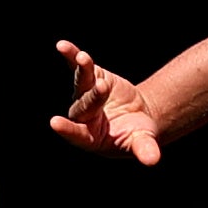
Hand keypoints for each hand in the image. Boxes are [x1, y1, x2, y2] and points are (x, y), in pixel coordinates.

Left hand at [50, 41, 165, 163]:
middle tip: (103, 88)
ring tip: (84, 58)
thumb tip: (152, 161)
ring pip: (81, 83)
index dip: (67, 129)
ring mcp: (84, 95)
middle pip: (84, 105)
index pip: (77, 133)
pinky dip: (71, 56)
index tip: (55, 123)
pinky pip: (77, 67)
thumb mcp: (142, 142)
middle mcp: (83, 116)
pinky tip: (63, 46)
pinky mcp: (90, 78)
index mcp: (91, 137)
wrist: (135, 116)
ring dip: (82, 70)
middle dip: (94, 96)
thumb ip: (144, 149)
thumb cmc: (136, 135)